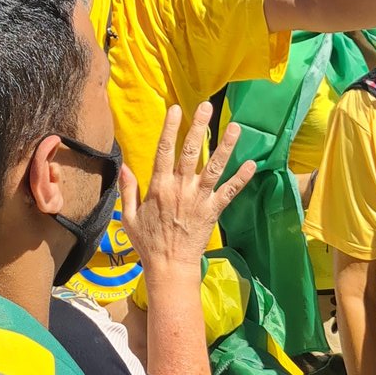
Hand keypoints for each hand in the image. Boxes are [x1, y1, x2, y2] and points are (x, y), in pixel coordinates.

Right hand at [120, 102, 254, 283]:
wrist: (170, 268)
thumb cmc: (148, 243)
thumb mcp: (130, 218)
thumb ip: (128, 191)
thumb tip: (123, 166)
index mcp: (160, 188)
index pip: (164, 151)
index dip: (170, 129)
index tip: (176, 109)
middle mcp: (181, 189)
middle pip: (191, 153)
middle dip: (199, 128)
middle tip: (206, 106)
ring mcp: (199, 200)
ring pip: (214, 168)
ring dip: (226, 147)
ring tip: (236, 127)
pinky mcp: (213, 211)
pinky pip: (229, 192)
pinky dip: (241, 179)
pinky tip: (252, 164)